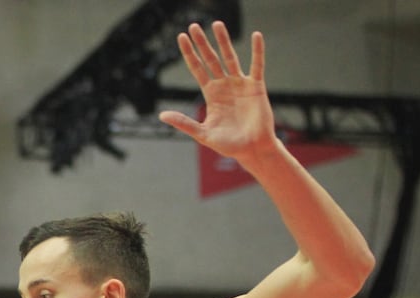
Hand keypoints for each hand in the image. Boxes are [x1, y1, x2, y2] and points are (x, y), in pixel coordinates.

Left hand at [158, 22, 275, 163]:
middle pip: (211, 59)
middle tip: (194, 26)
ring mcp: (240, 84)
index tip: (181, 38)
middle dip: (202, 43)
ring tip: (217, 24)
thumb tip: (161, 115)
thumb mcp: (202, 134)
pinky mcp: (256, 87)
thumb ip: (183, 122)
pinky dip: (257, 51)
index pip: (197, 69)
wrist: (252, 150)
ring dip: (224, 41)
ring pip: (230, 57)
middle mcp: (224, 85)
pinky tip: (256, 36)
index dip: (189, 54)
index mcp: (211, 94)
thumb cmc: (228, 145)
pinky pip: (257, 65)